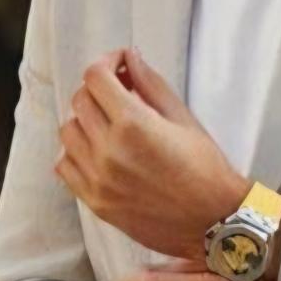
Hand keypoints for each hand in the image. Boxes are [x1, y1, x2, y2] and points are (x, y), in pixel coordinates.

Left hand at [54, 47, 249, 258]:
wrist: (215, 223)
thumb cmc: (207, 171)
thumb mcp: (184, 119)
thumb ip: (151, 85)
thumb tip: (130, 57)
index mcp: (133, 125)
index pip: (96, 77)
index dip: (107, 62)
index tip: (119, 65)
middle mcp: (109, 152)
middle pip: (80, 101)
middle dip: (98, 90)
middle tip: (119, 93)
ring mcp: (99, 180)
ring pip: (68, 132)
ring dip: (85, 120)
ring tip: (108, 124)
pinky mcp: (96, 203)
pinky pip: (65, 166)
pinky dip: (75, 153)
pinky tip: (98, 151)